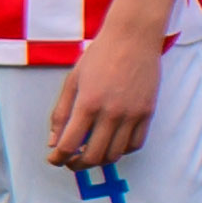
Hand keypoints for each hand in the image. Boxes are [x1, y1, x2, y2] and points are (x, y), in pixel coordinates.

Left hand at [46, 20, 161, 170]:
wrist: (133, 37)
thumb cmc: (100, 55)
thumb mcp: (73, 81)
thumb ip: (61, 113)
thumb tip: (53, 141)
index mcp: (88, 103)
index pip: (69, 144)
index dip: (58, 157)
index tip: (54, 158)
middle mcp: (111, 113)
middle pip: (93, 156)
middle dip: (77, 164)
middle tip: (71, 161)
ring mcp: (132, 114)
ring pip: (115, 154)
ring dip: (99, 160)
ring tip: (91, 154)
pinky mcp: (148, 112)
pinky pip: (136, 144)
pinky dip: (122, 150)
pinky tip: (113, 144)